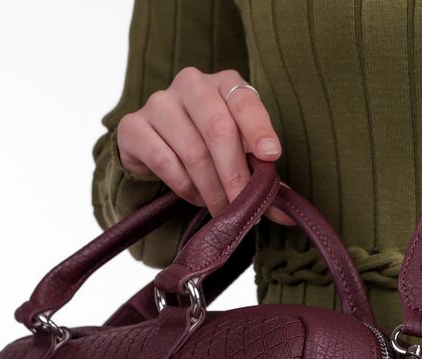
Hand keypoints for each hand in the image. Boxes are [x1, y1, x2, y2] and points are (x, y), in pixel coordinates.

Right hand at [116, 66, 292, 225]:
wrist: (154, 149)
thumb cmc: (205, 149)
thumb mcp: (237, 155)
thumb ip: (260, 176)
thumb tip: (287, 212)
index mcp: (224, 83)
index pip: (245, 101)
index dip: (259, 129)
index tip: (272, 156)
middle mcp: (191, 84)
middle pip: (218, 130)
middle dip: (234, 175)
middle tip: (242, 208)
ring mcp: (159, 102)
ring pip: (193, 151)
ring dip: (210, 189)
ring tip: (220, 209)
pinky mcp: (134, 126)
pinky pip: (164, 161)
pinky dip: (183, 187)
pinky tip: (193, 197)